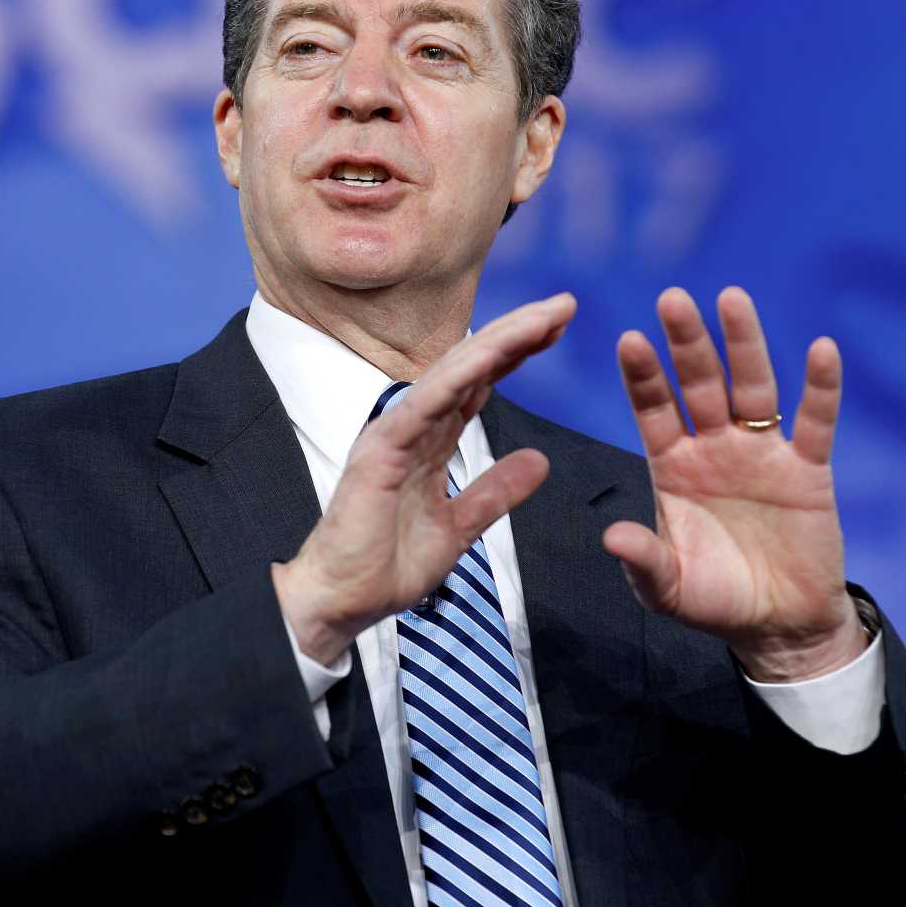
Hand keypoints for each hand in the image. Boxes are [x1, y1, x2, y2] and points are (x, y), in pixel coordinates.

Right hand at [274, 293, 577, 664]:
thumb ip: (496, 492)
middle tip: (564, 304)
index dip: (518, 354)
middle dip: (518, 333)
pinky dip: (456, 377)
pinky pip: (423, 406)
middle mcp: (413, 426)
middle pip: (472, 366)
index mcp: (431, 440)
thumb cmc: (385, 566)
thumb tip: (540, 461)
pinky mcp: (380, 451)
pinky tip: (490, 355)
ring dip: (498, 342)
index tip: (559, 328)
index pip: (480, 384)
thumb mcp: (459, 527)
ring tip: (542, 318)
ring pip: (452, 374)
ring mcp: (395, 433)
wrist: (340, 602)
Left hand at [604, 287, 864, 681]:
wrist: (778, 625)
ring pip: (753, 389)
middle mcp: (714, 448)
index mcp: (673, 466)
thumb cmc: (714, 601)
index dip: (644, 377)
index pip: (654, 409)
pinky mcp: (809, 471)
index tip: (629, 338)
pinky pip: (817, 423)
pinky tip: (820, 349)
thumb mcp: (668, 589)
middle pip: (700, 384)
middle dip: (687, 343)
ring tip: (732, 298)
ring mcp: (762, 454)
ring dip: (745, 345)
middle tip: (672, 297)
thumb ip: (643, 560)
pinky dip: (821, 388)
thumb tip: (612, 536)